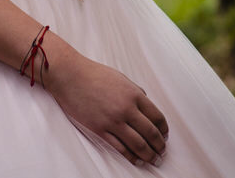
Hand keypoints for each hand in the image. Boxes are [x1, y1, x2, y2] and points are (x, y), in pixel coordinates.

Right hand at [43, 49, 168, 167]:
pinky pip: (120, 147)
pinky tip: (136, 160)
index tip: (165, 136)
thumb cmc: (93, 74)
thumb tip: (145, 99)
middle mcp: (127, 108)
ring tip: (153, 160)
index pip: (157, 117)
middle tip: (162, 152)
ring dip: (149, 155)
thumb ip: (135, 90)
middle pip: (151, 133)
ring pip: (138, 144)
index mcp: (134, 94)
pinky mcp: (100, 129)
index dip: (164, 130)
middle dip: (160, 146)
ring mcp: (113, 120)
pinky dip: (131, 157)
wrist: (69, 75)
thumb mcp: (120, 77)